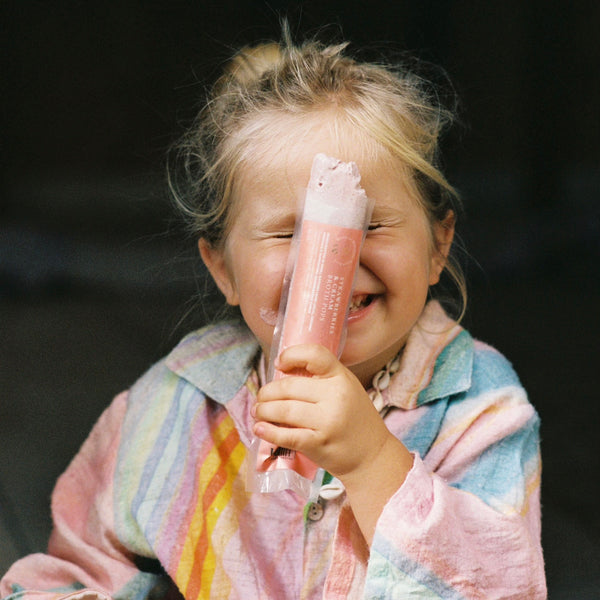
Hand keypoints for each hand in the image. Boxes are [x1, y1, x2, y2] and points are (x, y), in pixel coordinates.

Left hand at [253, 344, 394, 480]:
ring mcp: (327, 420)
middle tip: (261, 398)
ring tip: (258, 412)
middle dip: (267, 392)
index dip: (291, 355)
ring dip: (263, 410)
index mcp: (342, 377)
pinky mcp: (319, 443)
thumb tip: (283, 374)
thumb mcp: (347, 389)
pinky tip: (260, 429)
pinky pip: (287, 435)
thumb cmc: (355, 420)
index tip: (280, 364)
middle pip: (289, 386)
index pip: (314, 355)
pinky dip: (268, 431)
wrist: (373, 456)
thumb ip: (321, 380)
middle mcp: (336, 396)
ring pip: (283, 410)